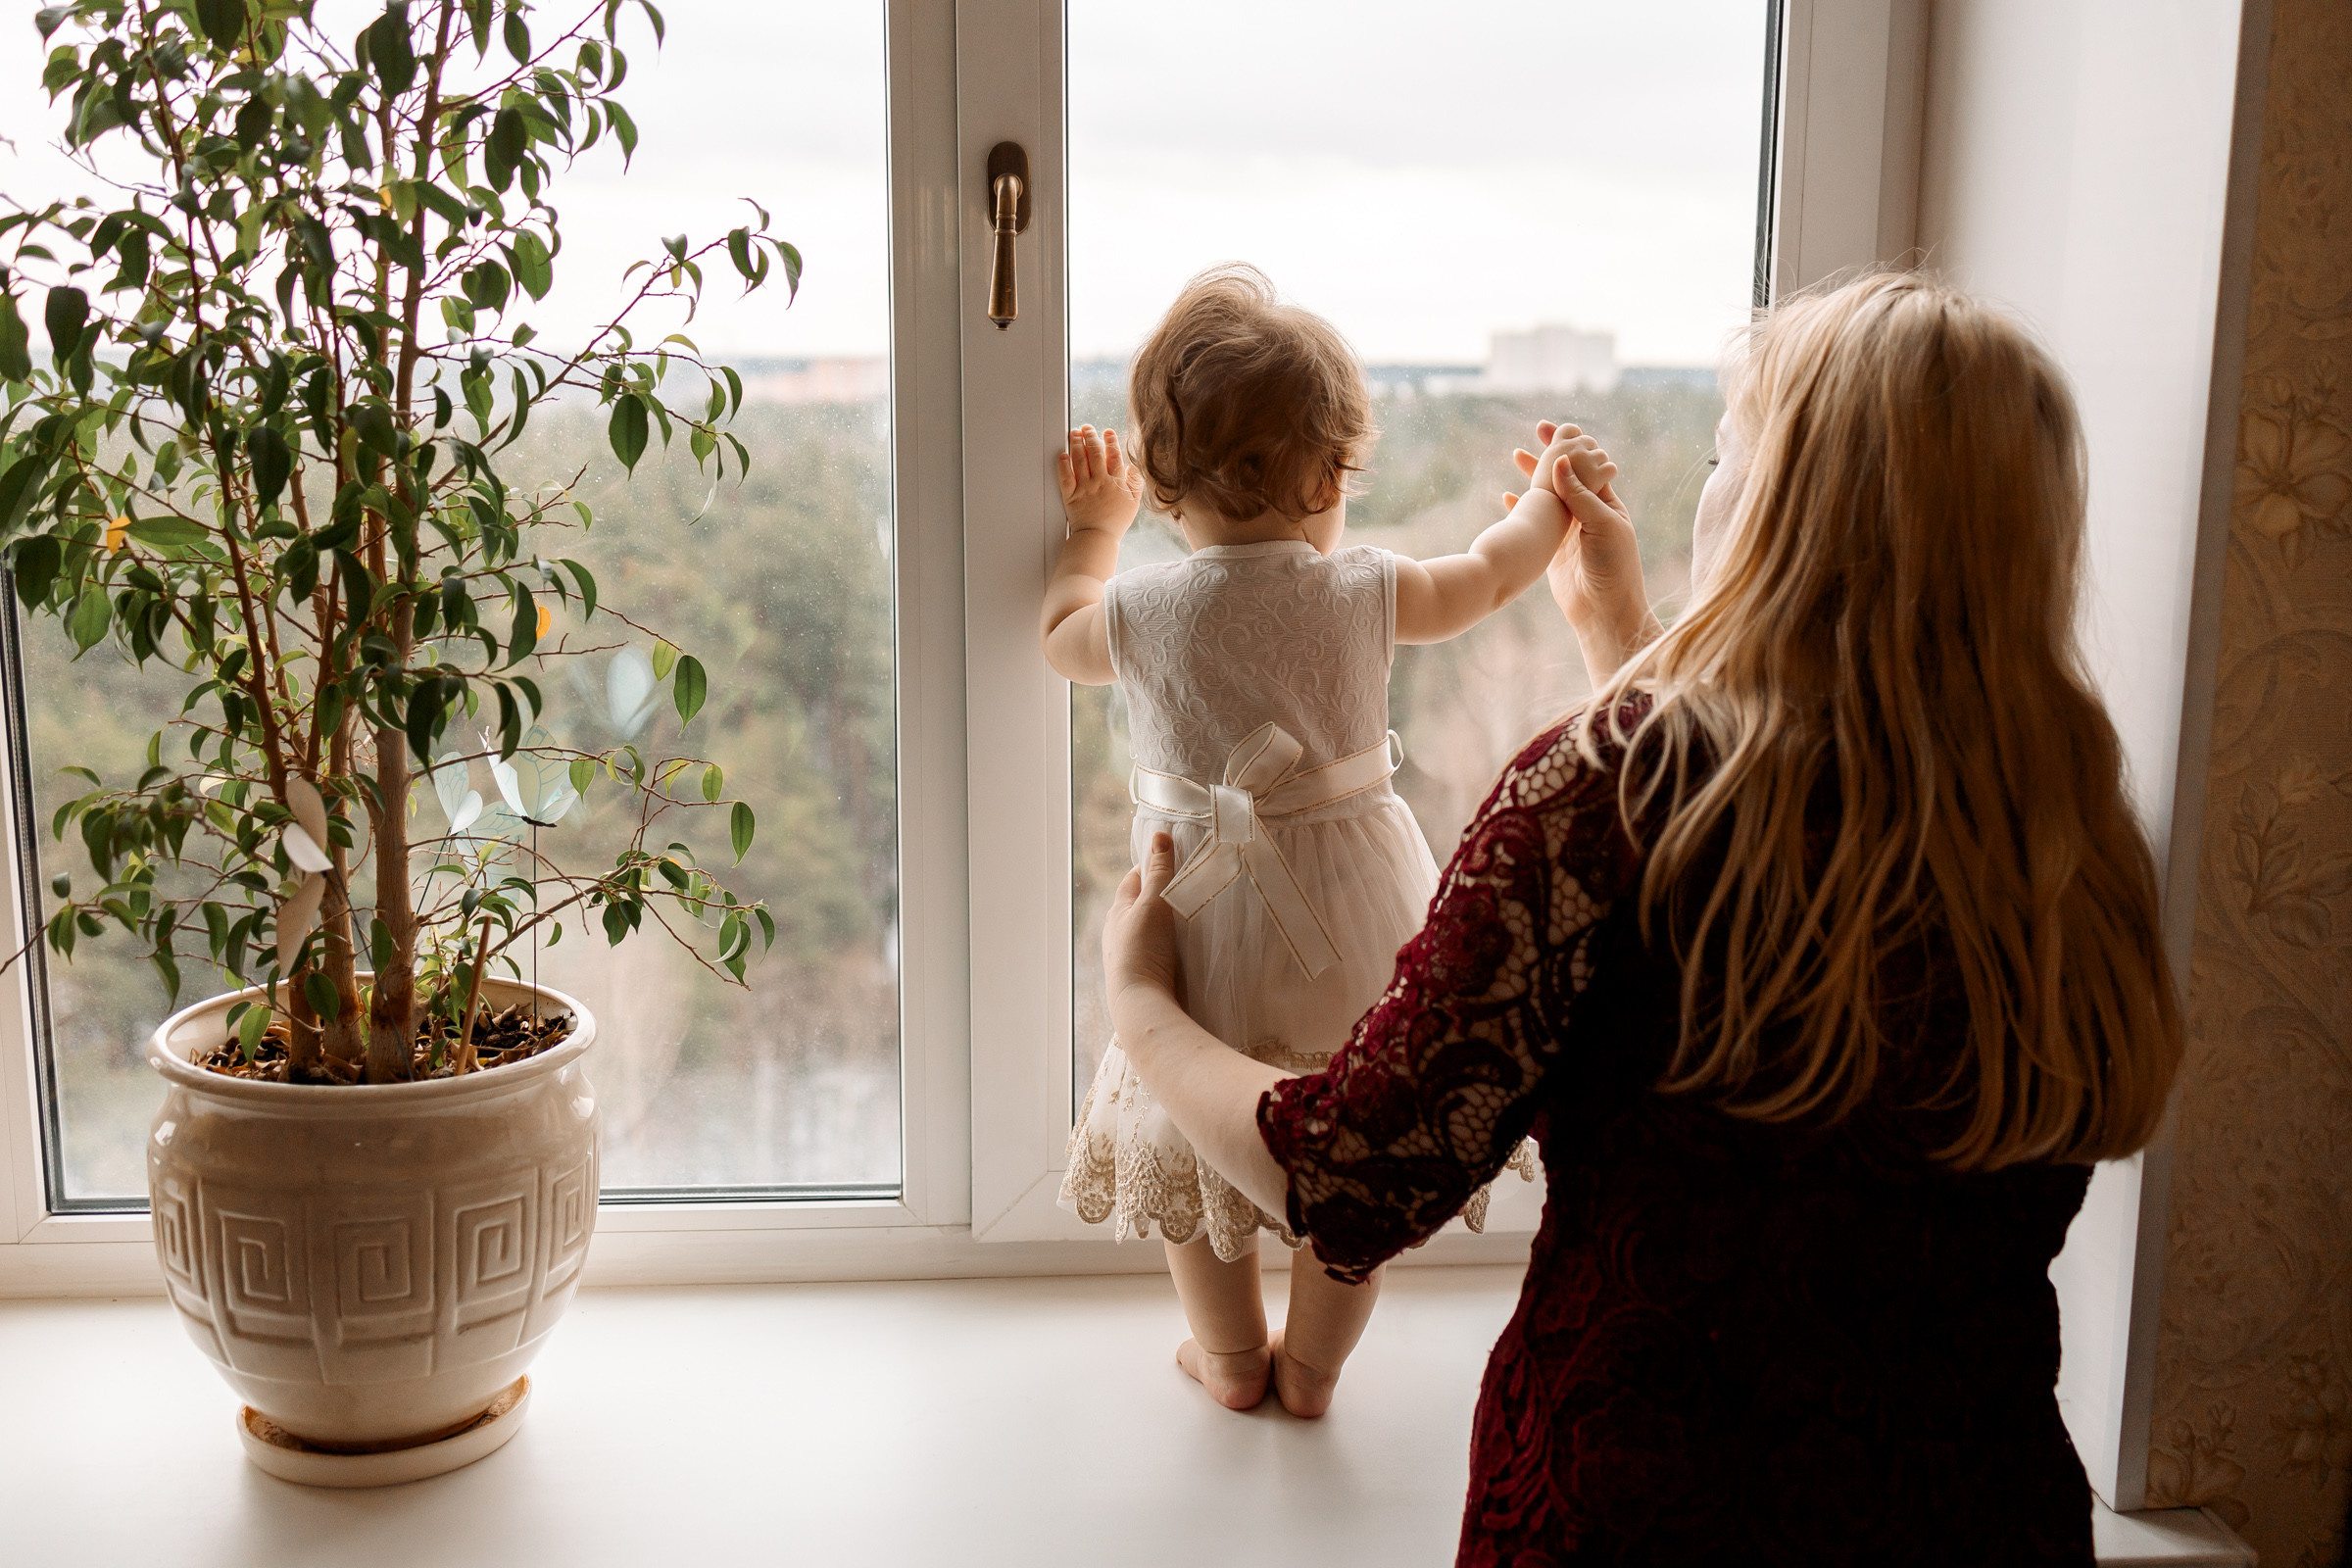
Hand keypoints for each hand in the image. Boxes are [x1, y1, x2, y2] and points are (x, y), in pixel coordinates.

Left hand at [1057, 424, 1142, 536]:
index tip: (1107, 432)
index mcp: (1116, 482)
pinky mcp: (1070, 495)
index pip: (1113, 456)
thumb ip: (1134, 483)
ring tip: (1074, 433)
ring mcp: (1084, 488)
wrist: (1098, 538)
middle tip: (1087, 427)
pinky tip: (1063, 455)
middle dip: (1090, 436)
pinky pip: (1065, 476)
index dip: (1111, 441)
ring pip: (1079, 460)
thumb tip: (1131, 467)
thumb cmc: (1116, 522)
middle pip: (1094, 453)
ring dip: (1076, 444)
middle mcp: (1099, 482)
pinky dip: (1063, 464)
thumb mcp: (1133, 503)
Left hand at [1103, 831, 1179, 1017]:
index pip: (1134, 879)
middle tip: (1187, 888)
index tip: (1173, 860)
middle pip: (1141, 905)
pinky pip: (1157, 951)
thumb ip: (1160, 872)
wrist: (1142, 1002)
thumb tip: (1159, 835)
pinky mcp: (1144, 974)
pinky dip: (1169, 945)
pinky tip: (1184, 948)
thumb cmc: (1143, 948)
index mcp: (1118, 911)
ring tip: (1190, 918)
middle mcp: (1119, 932)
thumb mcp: (1153, 903)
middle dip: (1161, 896)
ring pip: (1150, 930)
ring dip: (1166, 923)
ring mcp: (1130, 955)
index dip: (1152, 867)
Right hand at [1499, 421, 1654, 679]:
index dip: (1571, 447)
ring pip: (1547, 496)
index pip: (1586, 468)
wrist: (1605, 612)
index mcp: (1606, 505)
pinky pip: (1535, 521)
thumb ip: (1580, 496)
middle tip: (1534, 433)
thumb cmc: (1614, 568)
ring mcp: (1568, 532)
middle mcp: (1587, 514)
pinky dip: (1521, 507)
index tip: (1553, 428)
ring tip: (1515, 454)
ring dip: (1533, 476)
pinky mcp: (1552, 549)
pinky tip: (1506, 496)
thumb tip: (1560, 462)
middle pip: (1565, 477)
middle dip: (1550, 455)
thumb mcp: (1602, 526)